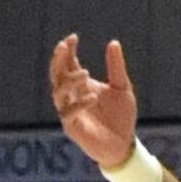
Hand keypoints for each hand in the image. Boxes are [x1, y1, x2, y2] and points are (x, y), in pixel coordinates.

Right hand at [47, 36, 140, 168]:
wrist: (124, 144)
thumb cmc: (121, 116)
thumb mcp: (122, 87)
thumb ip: (116, 67)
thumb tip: (113, 42)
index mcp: (80, 85)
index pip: (68, 64)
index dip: (67, 50)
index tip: (73, 37)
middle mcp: (71, 96)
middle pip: (56, 75)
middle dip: (58, 60)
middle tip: (65, 47)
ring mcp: (70, 111)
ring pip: (58, 93)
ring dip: (69, 81)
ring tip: (86, 72)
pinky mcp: (72, 127)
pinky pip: (68, 114)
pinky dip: (79, 104)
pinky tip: (92, 97)